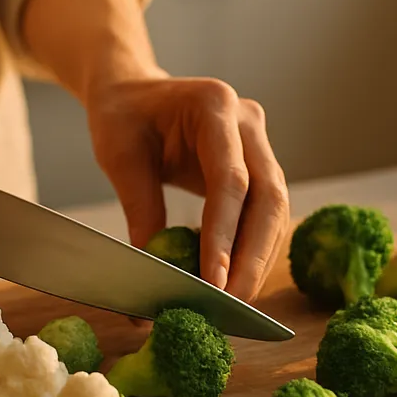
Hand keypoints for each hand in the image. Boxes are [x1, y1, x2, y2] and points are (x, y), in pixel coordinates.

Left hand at [85, 74, 290, 300]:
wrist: (133, 91)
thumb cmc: (123, 116)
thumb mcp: (120, 157)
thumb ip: (141, 209)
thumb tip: (155, 273)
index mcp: (214, 105)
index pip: (231, 180)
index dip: (225, 235)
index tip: (214, 282)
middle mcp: (248, 121)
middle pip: (269, 197)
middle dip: (253, 257)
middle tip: (233, 305)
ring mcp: (259, 143)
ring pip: (276, 210)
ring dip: (259, 259)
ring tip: (235, 303)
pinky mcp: (259, 165)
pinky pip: (266, 212)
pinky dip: (254, 248)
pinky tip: (237, 280)